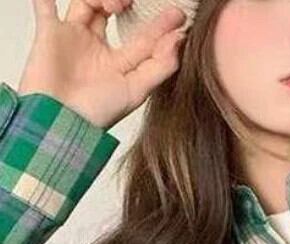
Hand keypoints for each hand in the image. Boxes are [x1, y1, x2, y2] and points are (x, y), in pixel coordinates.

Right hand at [17, 0, 187, 128]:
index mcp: (120, 63)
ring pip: (86, 2)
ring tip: (113, 4)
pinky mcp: (49, 33)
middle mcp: (97, 48)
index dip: (161, 26)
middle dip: (124, 1)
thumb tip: (178, 40)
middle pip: (112, 12)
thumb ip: (160, 66)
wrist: (60, 120)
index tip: (178, 16)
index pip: (144, 38)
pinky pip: (45, 5)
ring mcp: (74, 38)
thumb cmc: (97, 114)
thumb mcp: (137, 91)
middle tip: (131, 3)